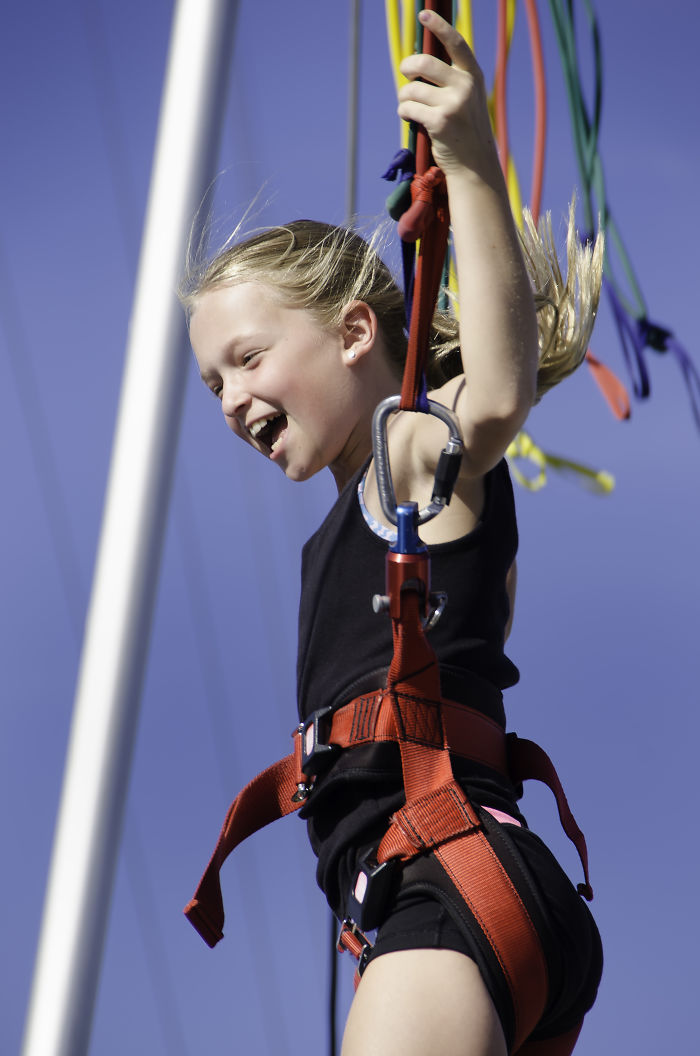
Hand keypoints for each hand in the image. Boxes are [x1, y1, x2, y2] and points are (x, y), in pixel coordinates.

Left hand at [397, 10, 498, 180]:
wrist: (474, 164)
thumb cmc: (464, 129)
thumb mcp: (465, 98)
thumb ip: (448, 79)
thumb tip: (415, 62)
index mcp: (473, 75)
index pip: (456, 43)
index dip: (439, 26)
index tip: (424, 15)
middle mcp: (465, 86)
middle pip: (423, 63)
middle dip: (408, 67)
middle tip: (406, 74)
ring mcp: (453, 104)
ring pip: (411, 89)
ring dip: (405, 98)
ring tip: (412, 108)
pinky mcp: (440, 121)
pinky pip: (408, 108)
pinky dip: (404, 113)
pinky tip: (412, 119)